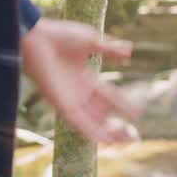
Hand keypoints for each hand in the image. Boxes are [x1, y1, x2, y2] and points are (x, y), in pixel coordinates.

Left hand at [20, 19, 140, 142]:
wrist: (37, 38)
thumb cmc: (59, 36)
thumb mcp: (91, 41)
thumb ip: (110, 49)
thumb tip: (130, 51)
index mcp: (84, 78)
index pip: (109, 96)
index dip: (124, 104)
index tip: (139, 111)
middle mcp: (77, 93)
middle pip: (102, 114)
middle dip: (118, 125)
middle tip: (135, 135)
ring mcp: (70, 100)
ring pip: (93, 123)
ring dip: (110, 133)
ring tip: (128, 140)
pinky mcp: (61, 105)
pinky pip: (79, 123)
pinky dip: (93, 132)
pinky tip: (108, 140)